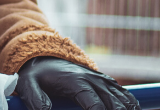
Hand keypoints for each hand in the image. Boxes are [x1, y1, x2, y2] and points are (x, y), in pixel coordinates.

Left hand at [16, 57, 138, 109]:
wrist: (43, 56)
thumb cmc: (36, 75)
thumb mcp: (28, 86)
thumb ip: (36, 101)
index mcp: (76, 82)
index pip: (95, 106)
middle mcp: (93, 80)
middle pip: (115, 104)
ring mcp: (101, 80)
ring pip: (123, 99)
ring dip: (130, 109)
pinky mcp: (105, 82)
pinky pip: (123, 94)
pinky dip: (131, 104)